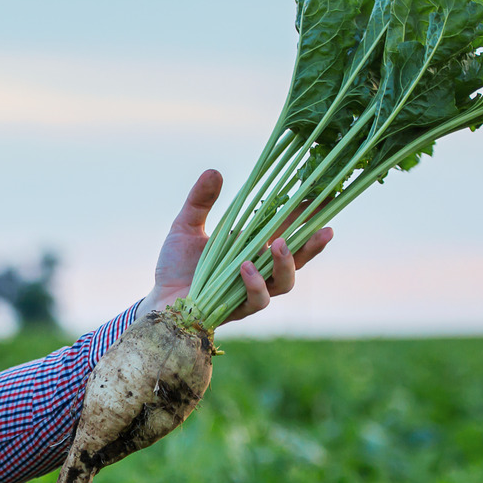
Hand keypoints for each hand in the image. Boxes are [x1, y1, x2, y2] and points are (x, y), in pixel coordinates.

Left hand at [138, 169, 332, 323]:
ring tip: (279, 244)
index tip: (321, 199)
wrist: (157, 298)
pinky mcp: (237, 310)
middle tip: (325, 228)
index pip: (287, 231)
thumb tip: (214, 171)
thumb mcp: (186, 226)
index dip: (305, 218)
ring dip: (286, 263)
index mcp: (252, 248)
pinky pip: (257, 301)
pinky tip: (246, 267)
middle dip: (314, 245)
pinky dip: (255, 283)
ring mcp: (250, 292)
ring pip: (285, 283)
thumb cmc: (175, 264)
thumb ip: (200, 201)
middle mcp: (259, 271)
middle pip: (298, 260)